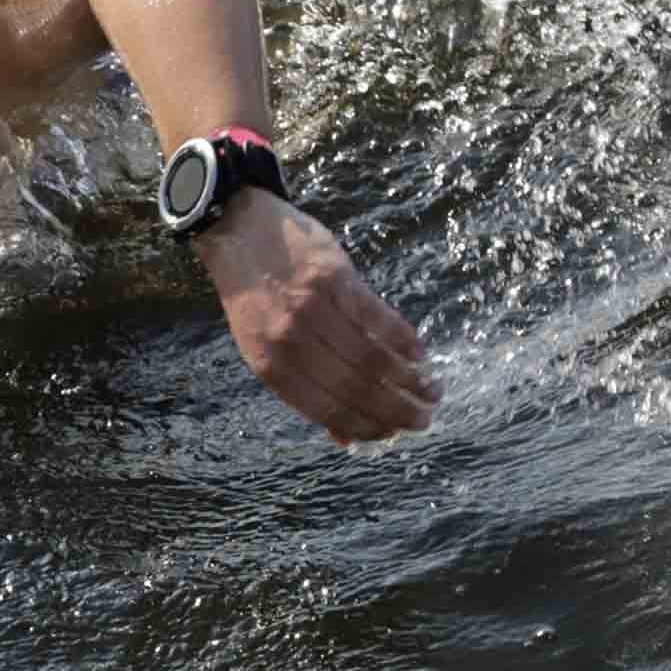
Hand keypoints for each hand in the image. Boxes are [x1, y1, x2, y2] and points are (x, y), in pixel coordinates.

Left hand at [196, 192, 438, 444]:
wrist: (238, 232)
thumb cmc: (256, 298)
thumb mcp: (264, 348)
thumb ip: (303, 389)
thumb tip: (345, 439)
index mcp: (271, 367)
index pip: (328, 409)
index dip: (366, 427)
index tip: (394, 434)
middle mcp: (290, 341)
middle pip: (355, 387)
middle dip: (396, 410)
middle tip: (424, 419)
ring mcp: (313, 308)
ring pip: (371, 356)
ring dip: (409, 379)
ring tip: (432, 390)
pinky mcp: (334, 277)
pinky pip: (377, 317)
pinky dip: (403, 339)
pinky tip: (420, 353)